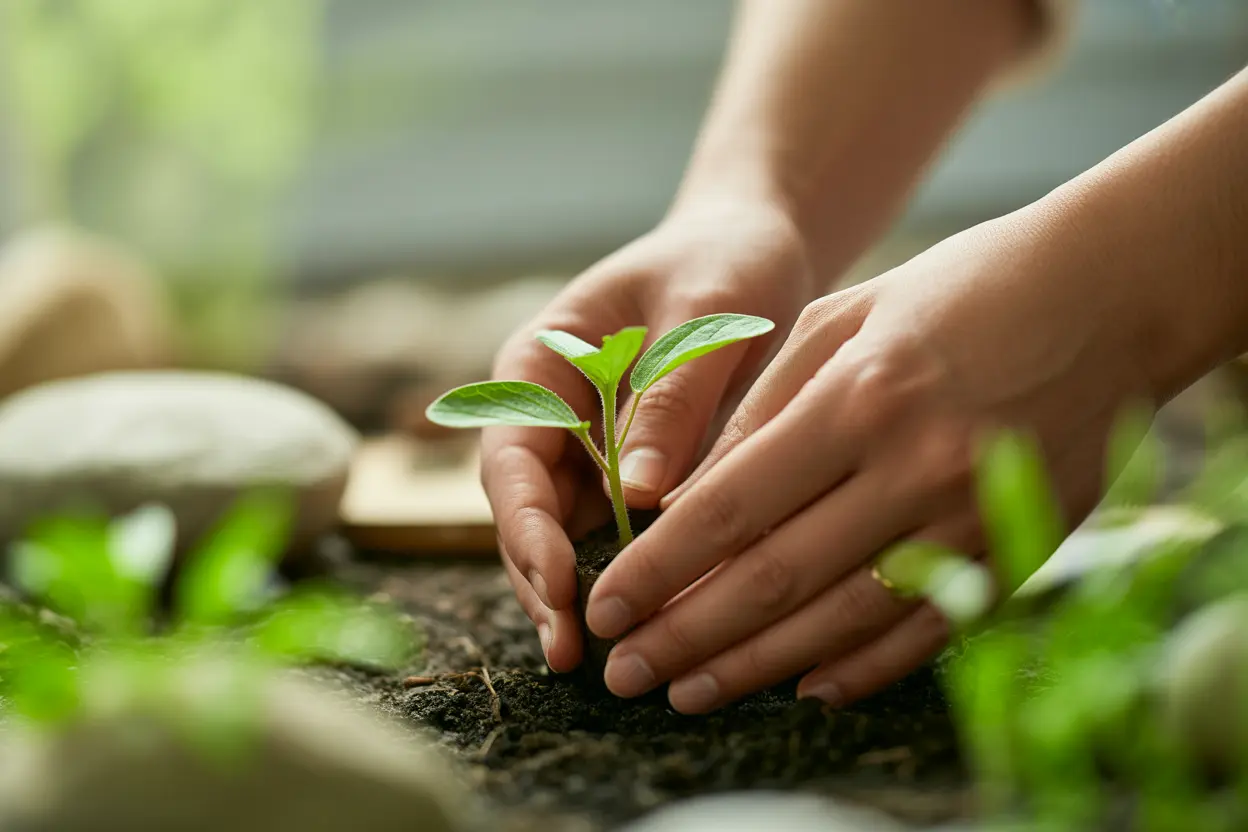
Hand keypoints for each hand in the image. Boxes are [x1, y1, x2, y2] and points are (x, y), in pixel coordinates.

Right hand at [481, 200, 816, 671]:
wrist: (752, 250)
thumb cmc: (722, 263)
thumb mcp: (703, 315)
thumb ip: (670, 396)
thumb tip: (640, 495)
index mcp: (539, 363)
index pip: (512, 456)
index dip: (528, 527)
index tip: (558, 584)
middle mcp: (549, 412)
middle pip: (526, 510)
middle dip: (543, 581)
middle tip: (574, 649)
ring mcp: (584, 445)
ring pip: (564, 533)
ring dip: (575, 592)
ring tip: (604, 655)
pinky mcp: (626, 470)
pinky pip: (614, 530)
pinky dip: (622, 573)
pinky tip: (649, 619)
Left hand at [586, 209, 1155, 711]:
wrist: (1111, 296)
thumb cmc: (961, 289)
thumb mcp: (844, 318)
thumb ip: (763, 409)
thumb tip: (688, 501)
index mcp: (859, 400)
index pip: (732, 509)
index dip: (660, 569)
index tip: (608, 607)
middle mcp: (915, 469)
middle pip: (775, 579)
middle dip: (687, 634)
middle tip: (627, 671)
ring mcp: (973, 519)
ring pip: (842, 621)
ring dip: (756, 666)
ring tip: (690, 691)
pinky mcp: (1018, 550)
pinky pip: (926, 629)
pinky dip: (860, 667)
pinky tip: (803, 685)